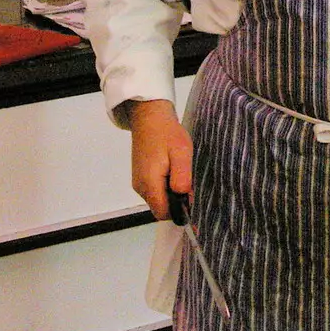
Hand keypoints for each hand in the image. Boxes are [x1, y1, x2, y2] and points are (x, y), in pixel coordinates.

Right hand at [124, 98, 193, 220]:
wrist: (149, 117)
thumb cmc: (167, 133)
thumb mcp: (181, 153)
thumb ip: (182, 178)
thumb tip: (184, 200)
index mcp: (149, 183)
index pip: (163, 213)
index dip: (179, 211)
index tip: (191, 197)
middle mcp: (140, 187)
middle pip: (160, 208)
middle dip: (176, 202)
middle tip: (188, 181)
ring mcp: (138, 183)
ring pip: (158, 200)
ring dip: (171, 193)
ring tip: (180, 172)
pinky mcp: (140, 177)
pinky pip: (154, 191)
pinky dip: (165, 186)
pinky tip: (172, 170)